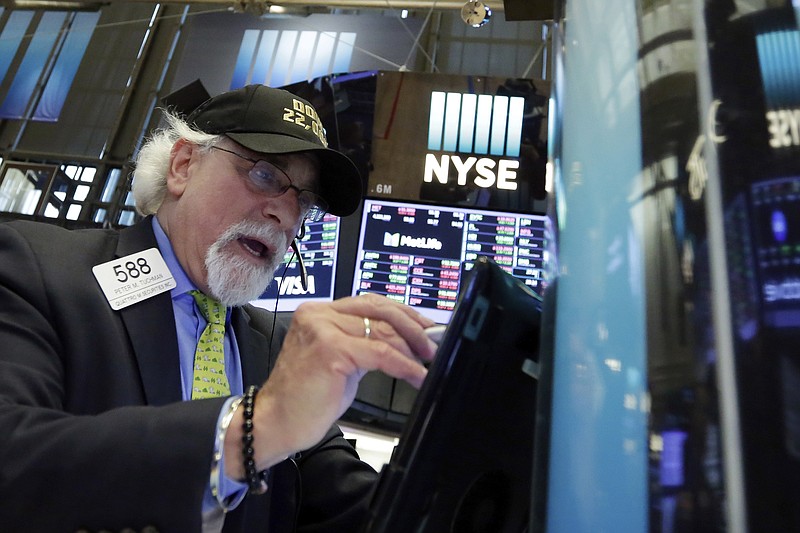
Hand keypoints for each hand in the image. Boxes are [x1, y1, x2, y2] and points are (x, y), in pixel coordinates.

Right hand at [225, 294, 436, 476]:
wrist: (275, 422)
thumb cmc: (304, 397)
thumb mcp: (339, 361)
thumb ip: (363, 344)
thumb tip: (402, 341)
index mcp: (319, 312)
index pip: (370, 302)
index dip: (402, 313)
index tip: (425, 327)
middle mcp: (319, 315)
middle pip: (379, 309)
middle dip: (413, 326)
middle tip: (432, 344)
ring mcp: (323, 330)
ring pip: (382, 330)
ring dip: (412, 347)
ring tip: (426, 361)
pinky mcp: (331, 350)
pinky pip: (381, 353)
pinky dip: (404, 365)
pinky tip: (416, 375)